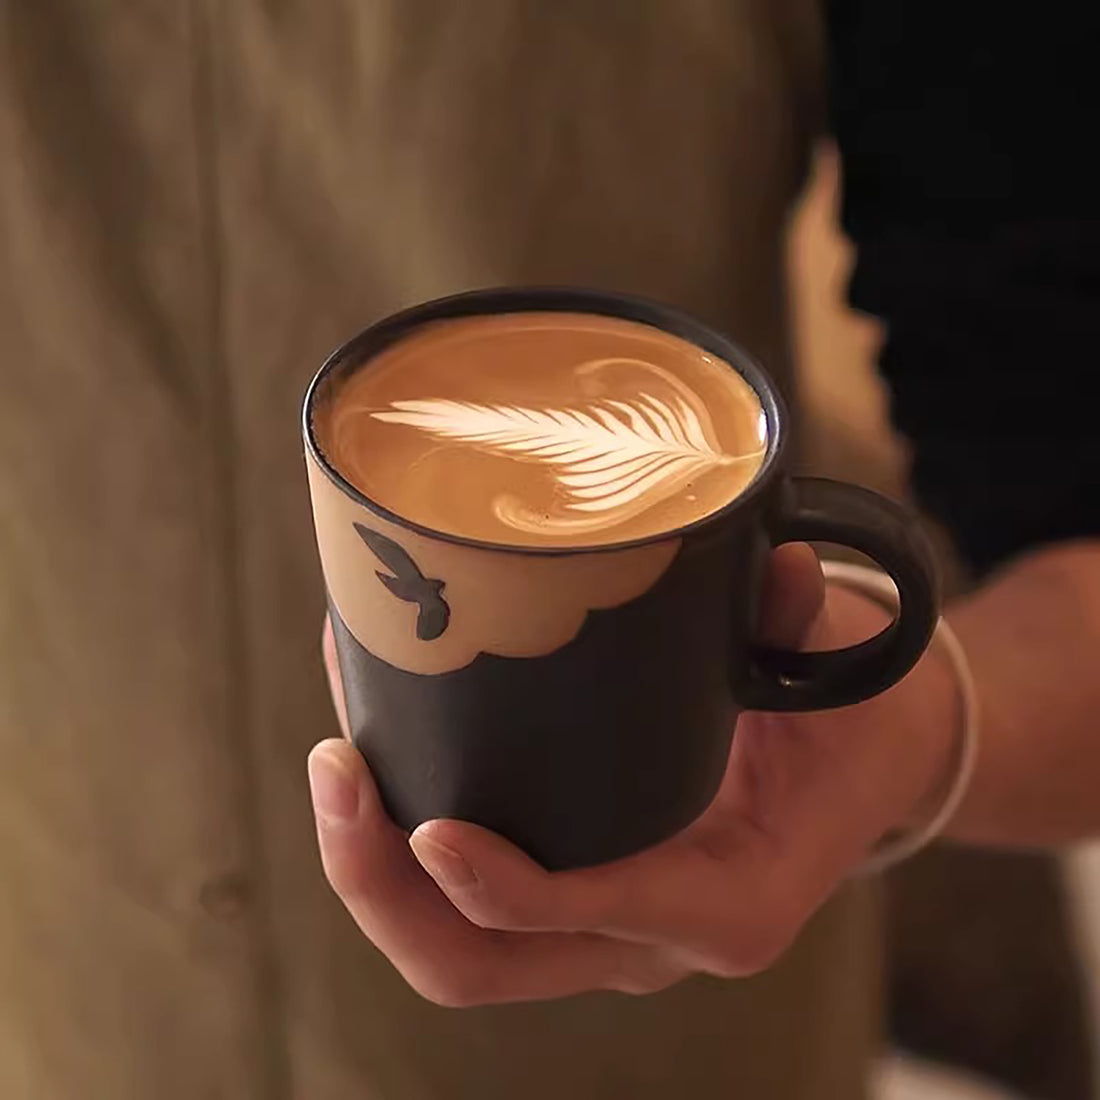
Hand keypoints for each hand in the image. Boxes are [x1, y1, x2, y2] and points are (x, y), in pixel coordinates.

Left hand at [309, 544, 955, 1005]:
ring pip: (458, 952)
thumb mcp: (838, 669)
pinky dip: (401, 853)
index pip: (594, 914)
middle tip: (337, 775)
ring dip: (375, 882)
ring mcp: (604, 927)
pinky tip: (373, 757)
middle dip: (388, 893)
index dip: (505, 887)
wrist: (864, 765)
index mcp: (727, 900)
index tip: (429, 825)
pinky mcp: (576, 895)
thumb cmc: (850, 720)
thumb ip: (802, 623)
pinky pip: (466, 905)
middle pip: (484, 965)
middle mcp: (653, 939)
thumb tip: (781, 564)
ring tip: (334, 768)